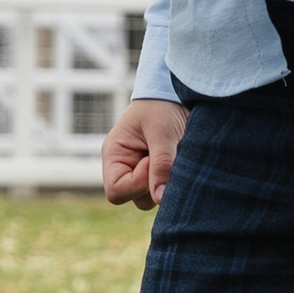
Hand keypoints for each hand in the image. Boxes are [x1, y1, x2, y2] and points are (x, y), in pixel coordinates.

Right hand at [104, 95, 186, 209]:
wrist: (178, 93)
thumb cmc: (162, 106)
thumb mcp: (162, 133)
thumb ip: (161, 165)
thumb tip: (160, 198)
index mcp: (114, 155)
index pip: (116, 191)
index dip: (137, 184)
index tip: (152, 160)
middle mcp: (125, 167)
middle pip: (136, 199)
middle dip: (155, 184)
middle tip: (167, 156)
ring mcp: (142, 172)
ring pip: (153, 197)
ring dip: (167, 182)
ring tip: (174, 155)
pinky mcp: (159, 173)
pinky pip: (166, 189)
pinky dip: (175, 180)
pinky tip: (178, 159)